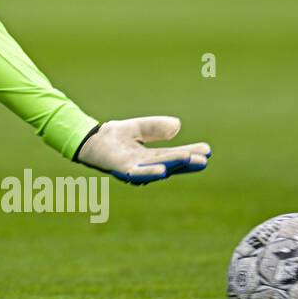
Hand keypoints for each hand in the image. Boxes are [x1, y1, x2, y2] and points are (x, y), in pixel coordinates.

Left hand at [72, 116, 209, 184]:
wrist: (90, 140)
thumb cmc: (114, 136)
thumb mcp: (139, 127)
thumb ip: (156, 127)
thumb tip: (178, 125)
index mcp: (151, 156)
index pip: (175, 155)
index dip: (190, 153)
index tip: (207, 150)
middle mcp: (145, 165)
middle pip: (170, 163)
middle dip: (187, 162)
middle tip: (205, 159)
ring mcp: (134, 169)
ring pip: (157, 167)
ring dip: (173, 165)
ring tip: (190, 160)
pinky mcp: (121, 169)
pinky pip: (137, 172)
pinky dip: (150, 172)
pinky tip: (163, 170)